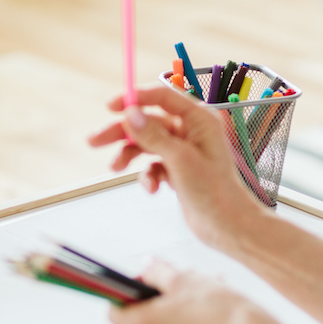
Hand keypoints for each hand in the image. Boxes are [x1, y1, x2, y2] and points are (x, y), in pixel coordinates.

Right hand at [87, 85, 266, 251]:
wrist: (227, 226)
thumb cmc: (215, 192)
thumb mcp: (180, 160)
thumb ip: (153, 136)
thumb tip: (131, 114)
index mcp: (199, 120)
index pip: (162, 97)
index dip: (136, 98)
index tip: (111, 106)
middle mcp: (191, 131)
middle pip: (148, 121)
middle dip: (121, 132)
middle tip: (95, 140)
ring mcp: (183, 150)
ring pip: (146, 143)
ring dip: (129, 155)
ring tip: (115, 168)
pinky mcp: (177, 169)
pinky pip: (152, 164)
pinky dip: (147, 175)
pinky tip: (152, 189)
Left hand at [109, 260, 266, 323]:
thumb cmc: (216, 308)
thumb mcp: (181, 277)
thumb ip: (157, 271)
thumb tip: (147, 267)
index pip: (114, 314)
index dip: (123, 295)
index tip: (135, 283)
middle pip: (147, 316)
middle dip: (161, 296)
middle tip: (178, 281)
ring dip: (181, 306)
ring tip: (203, 289)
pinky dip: (197, 322)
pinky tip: (215, 308)